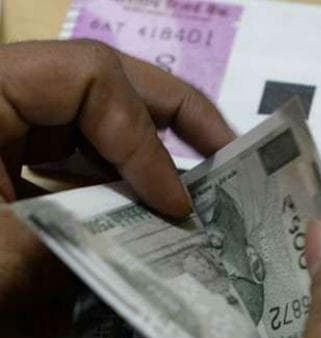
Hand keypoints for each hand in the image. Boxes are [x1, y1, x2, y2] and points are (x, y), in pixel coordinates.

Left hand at [0, 40, 232, 337]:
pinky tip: (137, 214)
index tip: (175, 205)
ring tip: (195, 184)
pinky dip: (109, 182)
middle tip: (227, 150)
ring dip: (145, 150)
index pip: (90, 79)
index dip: (145, 138)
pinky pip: (67, 159)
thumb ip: (81, 250)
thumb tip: (152, 249)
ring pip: (88, 119)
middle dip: (172, 113)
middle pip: (100, 79)